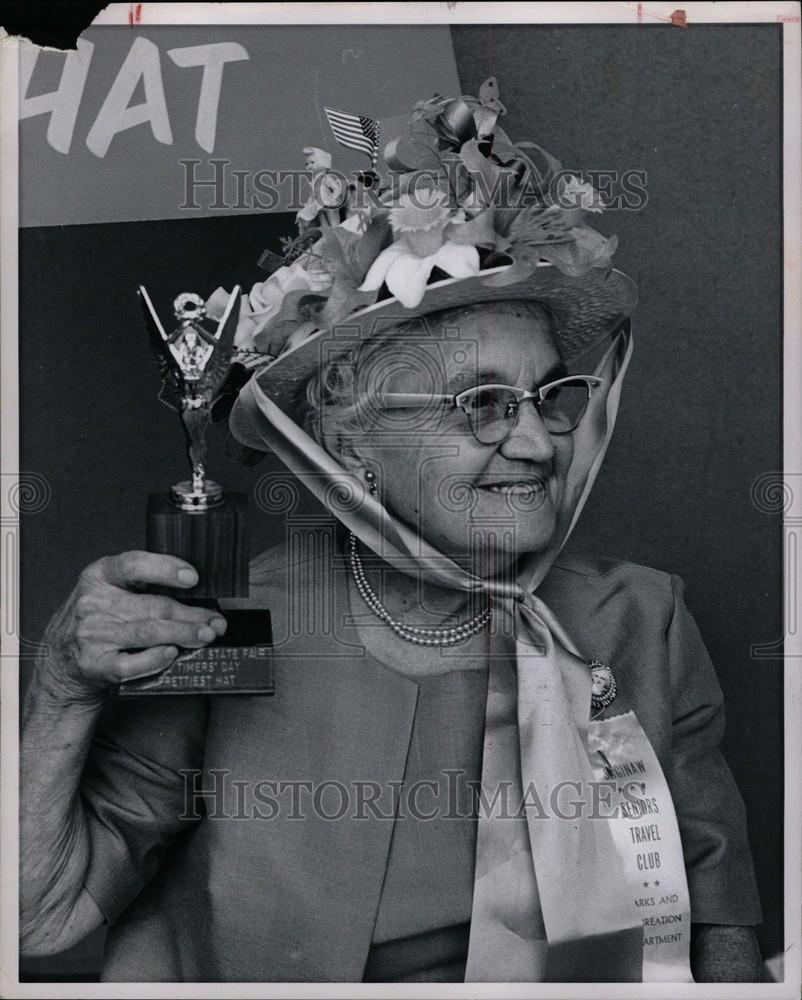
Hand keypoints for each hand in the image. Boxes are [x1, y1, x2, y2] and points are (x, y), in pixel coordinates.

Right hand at [38, 551, 226, 701]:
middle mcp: (93, 603)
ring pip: (148, 632)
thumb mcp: (110, 591)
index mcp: (99, 576)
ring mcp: (92, 634)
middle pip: (153, 605)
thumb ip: (143, 586)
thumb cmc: (96, 621)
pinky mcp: (93, 664)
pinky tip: (171, 654)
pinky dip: (154, 659)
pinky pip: (130, 663)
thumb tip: (195, 592)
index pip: (134, 565)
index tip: (193, 578)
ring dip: (183, 634)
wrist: (60, 662)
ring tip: (205, 635)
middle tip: (215, 621)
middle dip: (191, 614)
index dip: (166, 569)